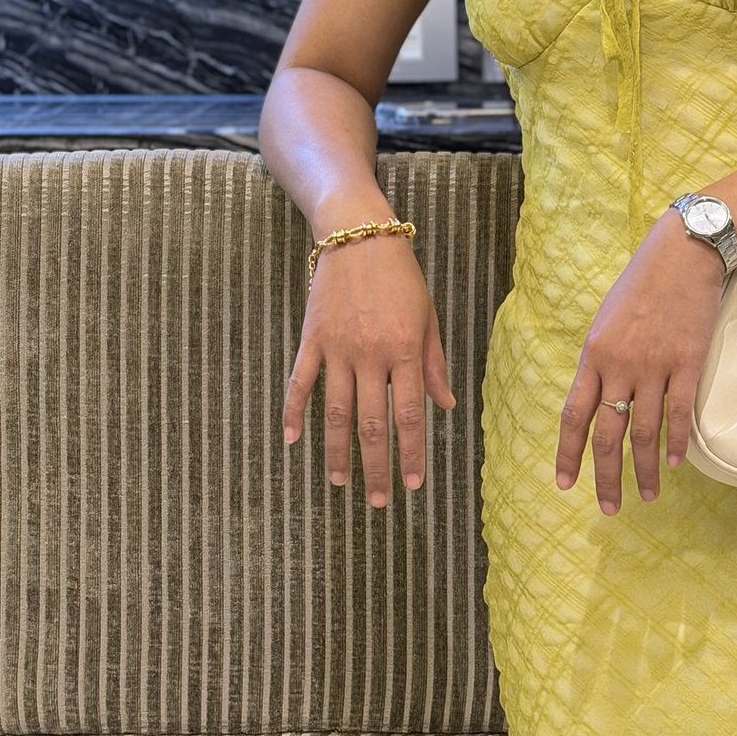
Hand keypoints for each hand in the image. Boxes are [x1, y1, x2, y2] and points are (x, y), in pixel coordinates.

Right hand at [280, 231, 455, 506]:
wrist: (359, 234)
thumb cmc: (401, 275)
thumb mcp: (428, 315)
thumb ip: (433, 362)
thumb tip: (444, 406)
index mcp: (406, 350)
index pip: (409, 415)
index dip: (410, 453)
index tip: (411, 485)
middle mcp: (371, 354)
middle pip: (372, 423)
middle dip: (376, 466)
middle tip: (377, 501)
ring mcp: (338, 348)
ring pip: (335, 412)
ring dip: (337, 452)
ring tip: (340, 483)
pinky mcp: (312, 339)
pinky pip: (300, 383)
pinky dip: (293, 413)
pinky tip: (291, 441)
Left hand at [555, 210, 724, 513]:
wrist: (681, 255)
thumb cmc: (641, 285)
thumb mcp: (605, 320)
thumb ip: (599, 361)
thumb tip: (595, 398)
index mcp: (593, 356)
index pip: (574, 416)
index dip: (567, 454)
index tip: (564, 484)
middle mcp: (619, 366)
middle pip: (607, 435)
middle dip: (605, 478)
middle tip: (608, 510)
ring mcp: (654, 366)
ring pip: (643, 433)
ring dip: (643, 471)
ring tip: (647, 497)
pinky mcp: (687, 363)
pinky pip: (679, 413)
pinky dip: (676, 443)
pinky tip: (673, 465)